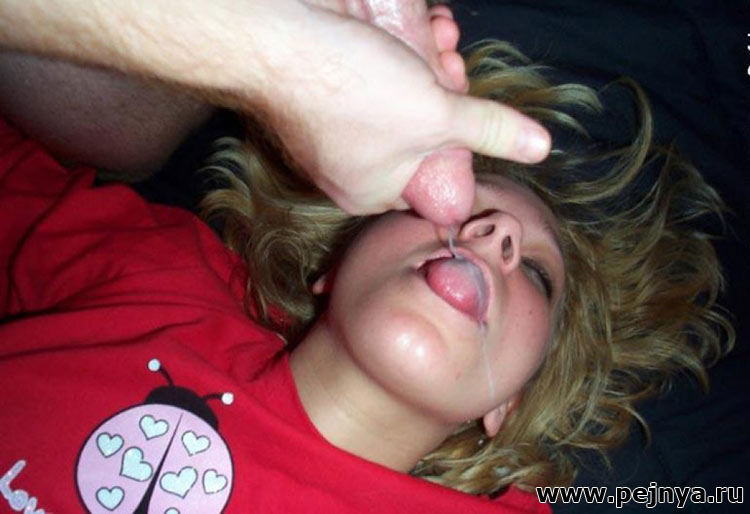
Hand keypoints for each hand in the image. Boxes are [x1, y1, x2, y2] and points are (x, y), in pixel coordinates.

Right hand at [259, 0, 550, 224]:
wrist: (277, 42)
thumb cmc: (354, 93)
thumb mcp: (437, 114)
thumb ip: (489, 129)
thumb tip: (540, 148)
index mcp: (370, 192)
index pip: (429, 180)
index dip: (456, 142)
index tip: (466, 107)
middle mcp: (344, 170)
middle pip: (414, 136)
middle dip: (443, 93)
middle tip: (451, 61)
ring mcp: (324, 134)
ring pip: (392, 103)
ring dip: (422, 65)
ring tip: (437, 33)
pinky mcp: (312, 98)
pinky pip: (362, 84)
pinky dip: (388, 57)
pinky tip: (408, 27)